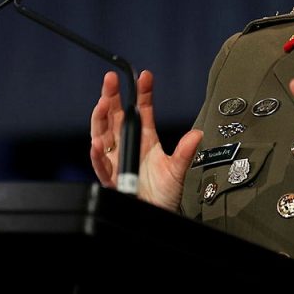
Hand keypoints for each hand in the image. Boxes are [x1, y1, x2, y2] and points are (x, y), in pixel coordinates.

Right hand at [89, 69, 202, 210]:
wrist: (156, 216)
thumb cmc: (164, 195)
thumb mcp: (177, 171)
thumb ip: (185, 153)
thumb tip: (197, 135)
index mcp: (145, 140)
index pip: (141, 111)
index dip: (141, 93)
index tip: (144, 77)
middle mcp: (128, 147)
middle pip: (115, 117)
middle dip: (111, 97)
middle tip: (111, 80)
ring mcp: (117, 161)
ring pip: (102, 135)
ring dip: (100, 119)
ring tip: (103, 104)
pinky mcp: (111, 178)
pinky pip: (100, 164)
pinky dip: (96, 154)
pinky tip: (96, 143)